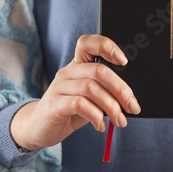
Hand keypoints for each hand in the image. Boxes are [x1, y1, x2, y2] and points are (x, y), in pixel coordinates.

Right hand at [11, 34, 140, 150]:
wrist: (40, 128)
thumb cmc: (70, 111)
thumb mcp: (90, 98)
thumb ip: (105, 93)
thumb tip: (130, 99)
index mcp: (77, 64)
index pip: (88, 43)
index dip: (107, 46)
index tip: (124, 61)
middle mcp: (68, 72)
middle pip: (99, 71)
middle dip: (121, 90)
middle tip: (133, 107)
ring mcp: (59, 87)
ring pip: (92, 89)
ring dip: (112, 107)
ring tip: (120, 120)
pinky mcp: (54, 104)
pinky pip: (80, 104)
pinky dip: (96, 115)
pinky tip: (100, 125)